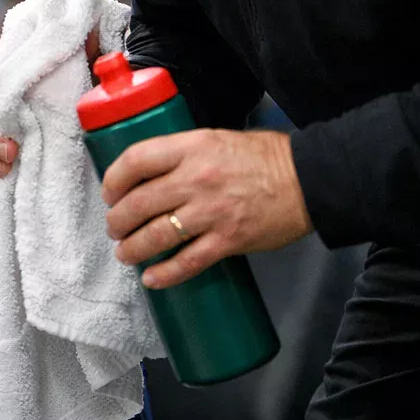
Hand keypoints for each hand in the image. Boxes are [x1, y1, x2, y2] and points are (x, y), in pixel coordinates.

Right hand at [0, 31, 101, 178]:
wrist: (112, 116)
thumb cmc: (99, 83)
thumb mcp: (100, 60)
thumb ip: (91, 43)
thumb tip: (89, 37)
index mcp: (24, 65)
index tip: (5, 79)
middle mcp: (8, 93)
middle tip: (3, 124)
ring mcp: (4, 124)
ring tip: (11, 153)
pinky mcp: (4, 151)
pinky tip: (6, 169)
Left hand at [102, 129, 312, 288]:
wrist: (310, 180)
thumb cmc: (264, 156)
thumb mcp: (216, 139)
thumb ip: (183, 154)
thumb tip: (150, 174)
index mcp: (192, 148)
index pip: (135, 160)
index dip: (113, 179)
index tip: (109, 192)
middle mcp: (196, 179)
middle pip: (138, 204)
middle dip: (117, 221)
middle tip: (114, 228)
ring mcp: (212, 212)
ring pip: (157, 236)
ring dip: (133, 248)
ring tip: (126, 253)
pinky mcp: (228, 240)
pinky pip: (188, 262)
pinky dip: (165, 274)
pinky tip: (151, 279)